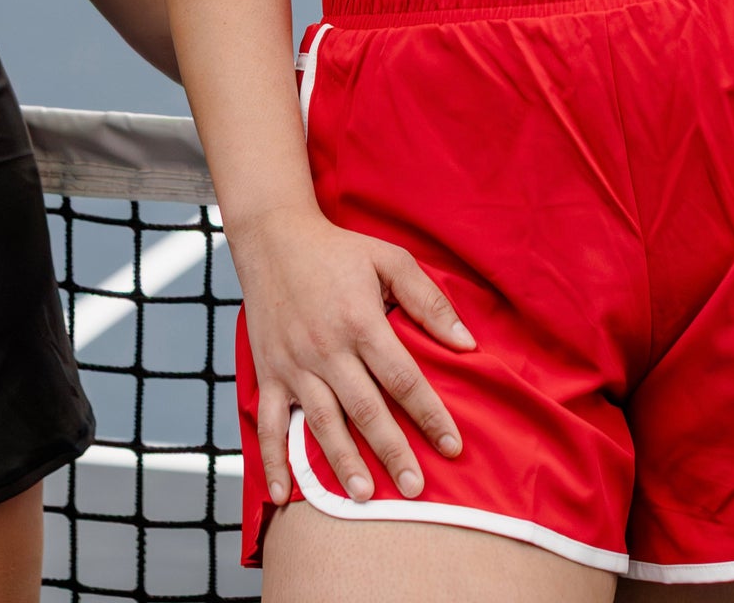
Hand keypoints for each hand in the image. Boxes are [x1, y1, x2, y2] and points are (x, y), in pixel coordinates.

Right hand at [230, 200, 474, 507]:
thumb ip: (429, 301)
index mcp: (361, 321)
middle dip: (392, 450)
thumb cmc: (338, 250)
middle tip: (415, 488)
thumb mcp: (390, 260)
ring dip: (341, 461)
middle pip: (365, 408)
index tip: (452, 446)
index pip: (402, 377)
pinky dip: (273, 460)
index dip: (429, 414)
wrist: (274, 238)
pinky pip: (269, 422)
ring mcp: (294, 364)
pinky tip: (282, 494)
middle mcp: (327, 348)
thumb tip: (466, 342)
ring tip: (363, 496)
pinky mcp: (268, 372)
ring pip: (320, 422)